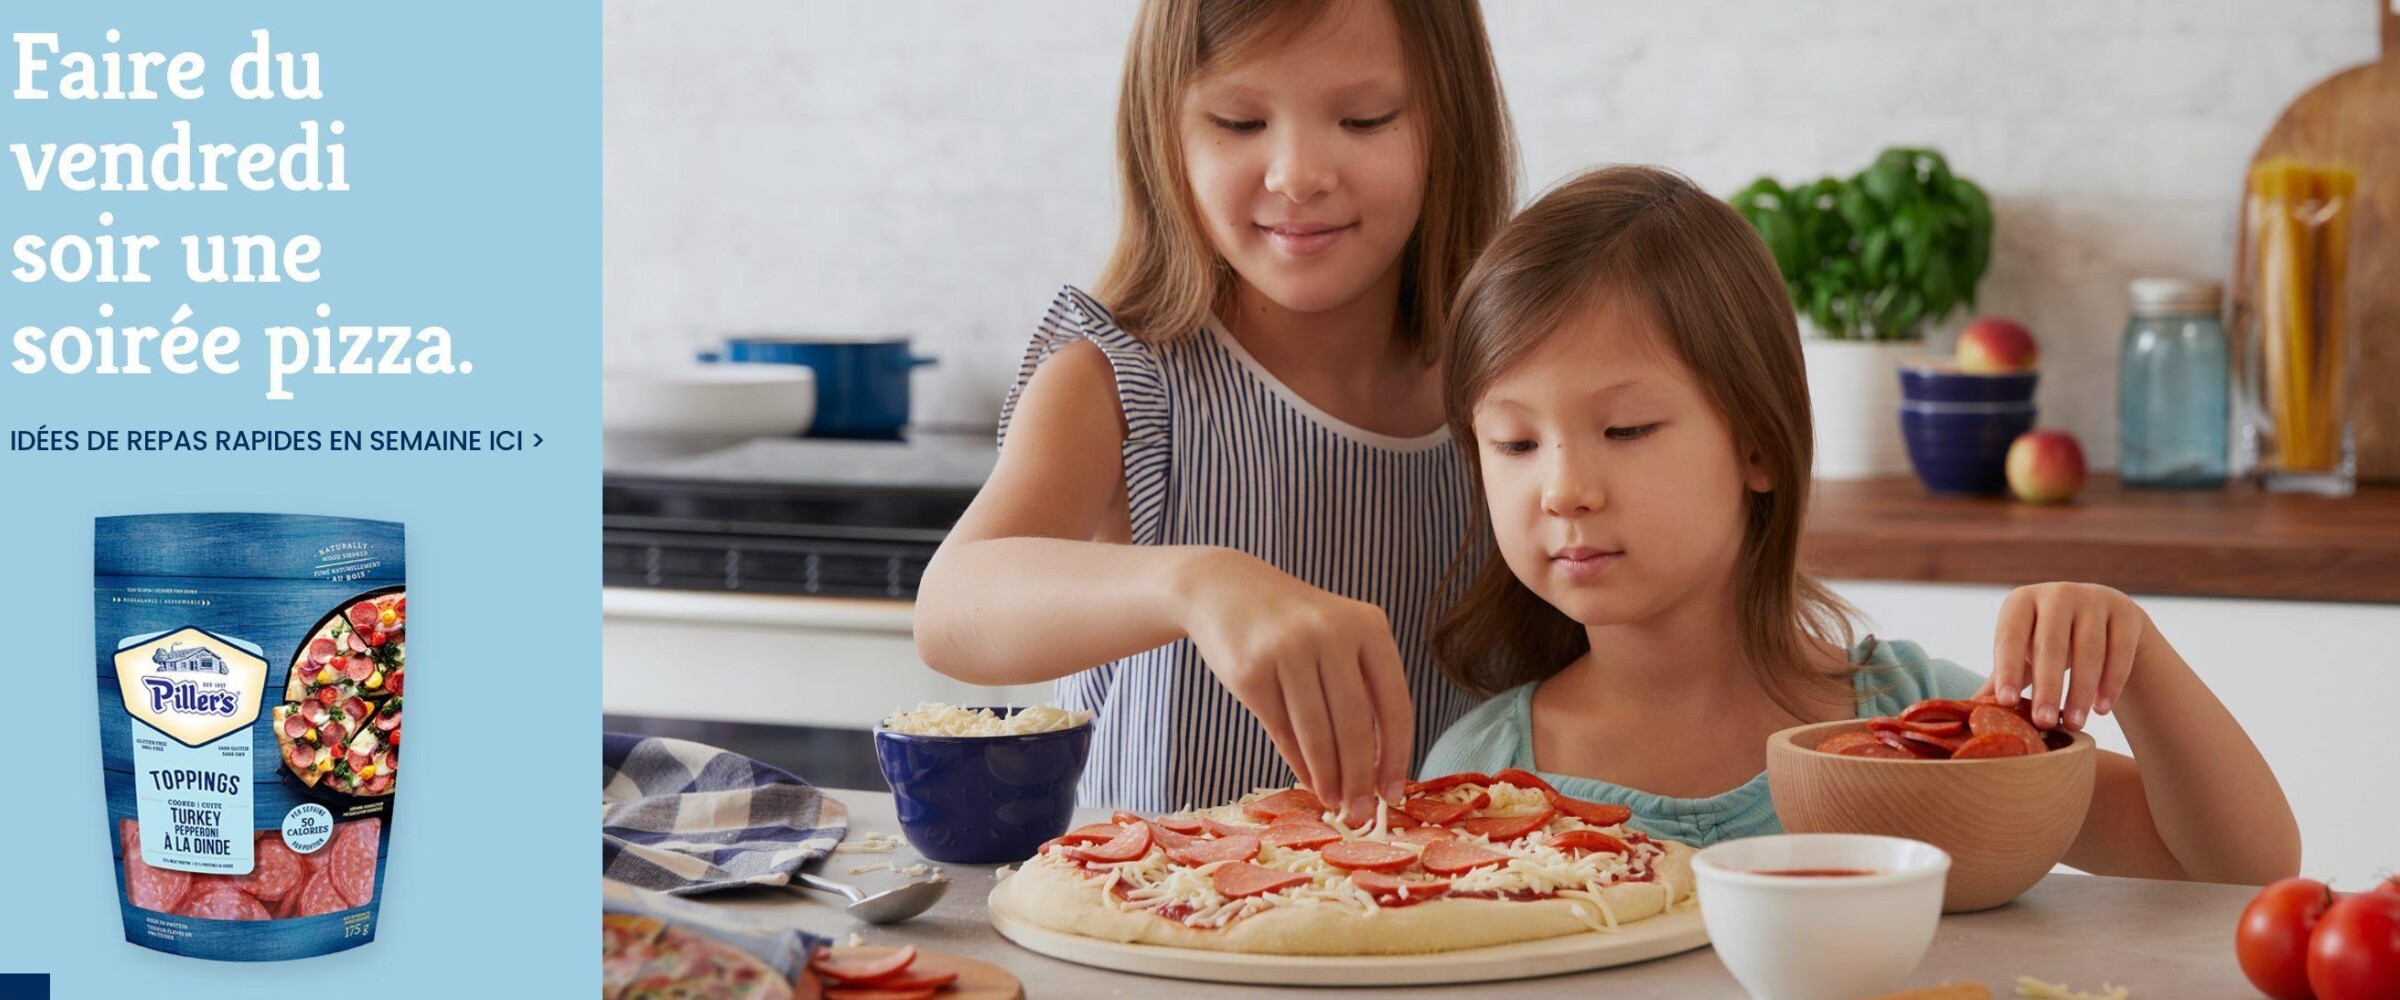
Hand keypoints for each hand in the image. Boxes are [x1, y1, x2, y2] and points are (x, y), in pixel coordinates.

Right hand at [1178, 549, 1414, 821]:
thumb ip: (1362, 689)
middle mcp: (1331, 634)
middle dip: (1359, 779)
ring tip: (1334, 804)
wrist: (1224, 587)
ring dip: (1328, 778)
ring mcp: (1288, 650)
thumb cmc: (1293, 624)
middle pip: (1355, 725)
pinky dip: (1298, 763)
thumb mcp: (1339, 636)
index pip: (1395, 704)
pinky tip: (1308, 780)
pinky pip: (1281, 730)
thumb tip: (1376, 770)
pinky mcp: (1250, 671)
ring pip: (1317, 734)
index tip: (1394, 794)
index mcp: (1368, 626)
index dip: (1397, 756)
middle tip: (1361, 815)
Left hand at [1983, 582, 2151, 729]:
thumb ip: (2001, 677)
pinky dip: (2112, 682)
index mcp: (2022, 601)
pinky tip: (2102, 709)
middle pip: (2051, 644)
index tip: (2005, 703)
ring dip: (2081, 690)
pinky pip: (2119, 651)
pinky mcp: (2125, 612)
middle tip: (2044, 722)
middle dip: (2047, 687)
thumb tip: (1966, 710)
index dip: (2007, 669)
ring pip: (2089, 650)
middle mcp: (2057, 594)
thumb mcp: (2024, 653)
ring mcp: (2094, 599)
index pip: (2011, 636)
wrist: (2104, 620)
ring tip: (2076, 723)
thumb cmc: (2050, 642)